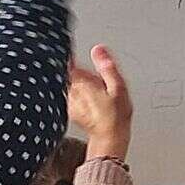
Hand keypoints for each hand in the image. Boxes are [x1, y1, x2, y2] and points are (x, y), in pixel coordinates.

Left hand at [68, 45, 132, 161]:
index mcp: (82, 83)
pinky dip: (71, 91)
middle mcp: (72, 92)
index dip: (67, 53)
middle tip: (82, 66)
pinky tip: (84, 95)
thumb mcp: (118, 88)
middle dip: (73, 67)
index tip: (67, 46)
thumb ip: (107, 67)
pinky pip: (67, 95)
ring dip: (72, 79)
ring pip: (66, 83)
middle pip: (66, 72)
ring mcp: (69, 102)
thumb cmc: (116, 116)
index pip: (67, 63)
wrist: (110, 138)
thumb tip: (98, 49)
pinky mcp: (69, 110)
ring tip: (87, 82)